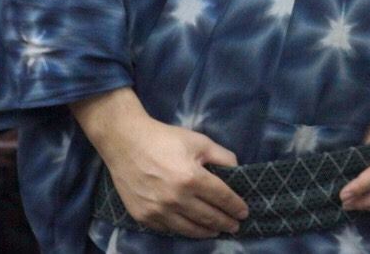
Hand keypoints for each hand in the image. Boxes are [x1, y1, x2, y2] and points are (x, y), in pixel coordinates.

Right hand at [72, 88, 247, 237]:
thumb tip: (237, 171)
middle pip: (208, 216)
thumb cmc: (165, 139)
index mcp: (192, 178)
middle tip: (235, 226)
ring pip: (189, 229)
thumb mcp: (199, 141)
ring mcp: (158, 210)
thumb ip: (222, 157)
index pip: (222, 197)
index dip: (235, 206)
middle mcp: (176, 199)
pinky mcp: (143, 216)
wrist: (125, 143)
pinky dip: (184, 230)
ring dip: (207, 231)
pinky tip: (192, 229)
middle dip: (225, 222)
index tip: (244, 212)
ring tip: (217, 231)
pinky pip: (169, 229)